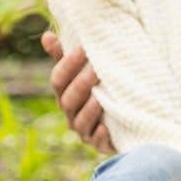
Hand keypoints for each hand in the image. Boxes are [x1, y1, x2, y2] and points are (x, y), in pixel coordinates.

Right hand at [43, 31, 113, 154]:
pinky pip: (97, 142)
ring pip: (80, 122)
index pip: (58, 80)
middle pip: (68, 100)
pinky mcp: (101, 144)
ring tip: (100, 97)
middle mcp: (71, 113)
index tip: (83, 48)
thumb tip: (47, 35)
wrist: (134, 116)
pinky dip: (100, 136)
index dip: (68, 65)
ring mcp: (85, 130)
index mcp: (65, 93)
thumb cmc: (103, 89)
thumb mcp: (87, 71)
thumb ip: (68, 56)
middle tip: (96, 69)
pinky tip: (105, 127)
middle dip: (81, 85)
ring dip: (89, 109)